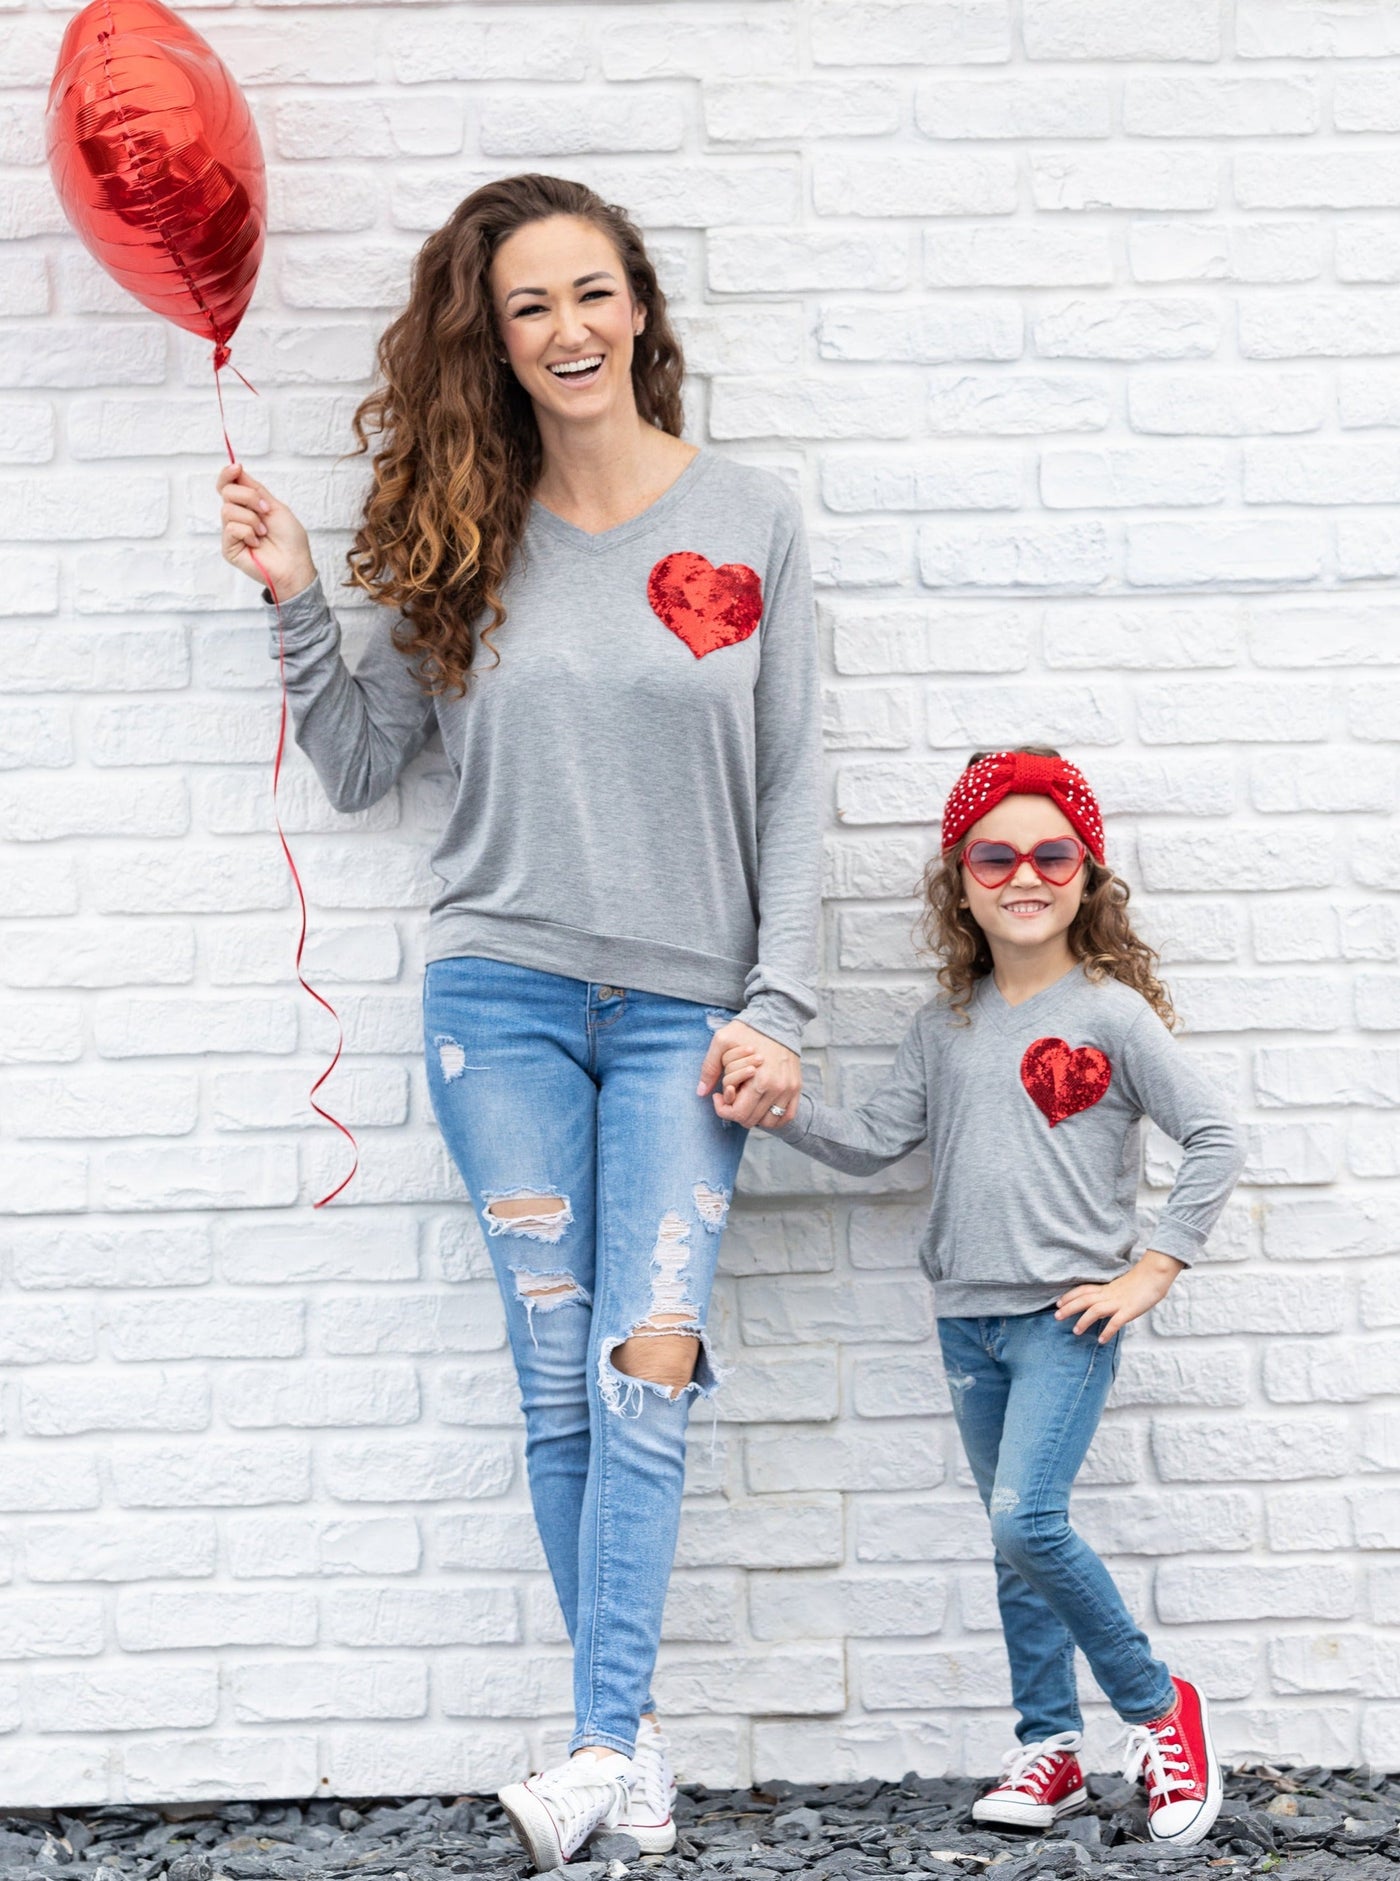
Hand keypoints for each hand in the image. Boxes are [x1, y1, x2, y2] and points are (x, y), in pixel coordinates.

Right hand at [217, 462, 315, 597]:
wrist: (294, 565)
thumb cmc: (290, 540)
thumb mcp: (275, 507)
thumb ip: (255, 489)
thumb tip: (237, 469)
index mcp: (247, 506)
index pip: (228, 485)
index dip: (228, 474)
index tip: (237, 468)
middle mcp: (237, 517)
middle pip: (227, 492)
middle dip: (249, 497)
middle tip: (265, 511)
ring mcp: (231, 533)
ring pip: (228, 510)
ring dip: (251, 519)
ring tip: (263, 532)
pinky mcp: (228, 547)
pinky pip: (231, 528)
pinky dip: (248, 533)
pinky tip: (257, 543)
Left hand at [697, 1021, 800, 1130]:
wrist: (777, 1018)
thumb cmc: (748, 1029)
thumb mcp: (721, 1042)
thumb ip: (709, 1068)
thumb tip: (701, 1092)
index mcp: (760, 1081)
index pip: (738, 1114)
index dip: (722, 1108)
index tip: (718, 1095)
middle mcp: (777, 1089)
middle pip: (751, 1121)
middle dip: (736, 1111)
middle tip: (731, 1094)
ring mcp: (789, 1090)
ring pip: (769, 1122)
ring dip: (754, 1116)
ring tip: (746, 1099)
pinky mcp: (796, 1087)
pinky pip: (787, 1116)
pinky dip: (774, 1117)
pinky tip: (761, 1106)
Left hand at [1054, 1249, 1184, 1342]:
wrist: (1155, 1274)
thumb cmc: (1140, 1281)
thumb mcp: (1120, 1287)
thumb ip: (1109, 1296)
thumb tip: (1099, 1309)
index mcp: (1107, 1287)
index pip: (1084, 1290)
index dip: (1070, 1296)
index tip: (1058, 1303)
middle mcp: (1110, 1294)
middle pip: (1085, 1299)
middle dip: (1069, 1308)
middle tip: (1056, 1317)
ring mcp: (1119, 1302)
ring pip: (1096, 1310)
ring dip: (1084, 1321)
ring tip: (1075, 1332)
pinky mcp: (1130, 1310)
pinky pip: (1116, 1321)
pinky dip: (1108, 1331)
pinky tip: (1101, 1340)